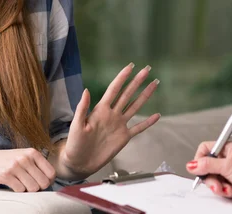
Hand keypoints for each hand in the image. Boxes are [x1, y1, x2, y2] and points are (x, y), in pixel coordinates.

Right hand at [0, 148, 55, 191]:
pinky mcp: (6, 175)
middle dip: (38, 187)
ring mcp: (15, 166)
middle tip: (29, 184)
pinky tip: (12, 183)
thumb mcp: (23, 156)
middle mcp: (25, 158)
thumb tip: (51, 181)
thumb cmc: (7, 161)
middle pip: (44, 183)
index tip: (40, 182)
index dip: (48, 181)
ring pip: (33, 188)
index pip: (51, 173)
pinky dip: (17, 190)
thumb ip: (37, 165)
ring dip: (27, 189)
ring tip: (20, 183)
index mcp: (32, 152)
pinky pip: (20, 190)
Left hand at [61, 63, 160, 178]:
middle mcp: (112, 114)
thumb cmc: (74, 143)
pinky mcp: (124, 137)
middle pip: (127, 94)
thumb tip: (86, 90)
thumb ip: (82, 108)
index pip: (114, 90)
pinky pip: (138, 128)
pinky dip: (148, 122)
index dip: (122, 78)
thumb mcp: (76, 125)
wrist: (79, 162)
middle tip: (147, 69)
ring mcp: (119, 125)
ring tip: (154, 85)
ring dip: (145, 96)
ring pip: (135, 107)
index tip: (130, 66)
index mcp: (100, 110)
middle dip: (137, 82)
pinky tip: (157, 115)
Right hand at [186, 142, 231, 197]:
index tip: (199, 168)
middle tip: (216, 184)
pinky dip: (225, 190)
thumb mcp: (227, 166)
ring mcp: (228, 170)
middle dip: (212, 178)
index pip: (205, 149)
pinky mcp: (229, 180)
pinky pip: (219, 185)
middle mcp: (227, 158)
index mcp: (227, 148)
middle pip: (207, 166)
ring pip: (212, 178)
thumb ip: (208, 164)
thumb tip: (192, 164)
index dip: (200, 159)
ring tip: (227, 189)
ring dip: (218, 186)